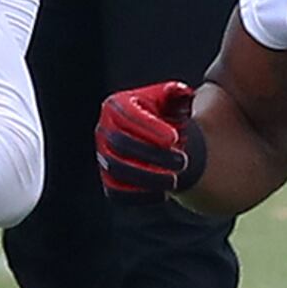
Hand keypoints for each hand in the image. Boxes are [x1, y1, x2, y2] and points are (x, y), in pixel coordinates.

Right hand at [95, 80, 207, 198]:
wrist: (159, 138)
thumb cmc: (166, 114)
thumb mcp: (172, 100)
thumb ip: (176, 94)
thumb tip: (177, 92)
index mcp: (115, 105)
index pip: (127, 116)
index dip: (149, 128)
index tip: (174, 138)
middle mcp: (104, 130)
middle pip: (121, 144)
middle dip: (153, 155)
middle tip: (183, 162)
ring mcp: (103, 156)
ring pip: (118, 170)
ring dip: (148, 177)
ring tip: (175, 180)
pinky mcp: (108, 180)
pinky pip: (116, 191)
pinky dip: (138, 195)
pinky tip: (162, 194)